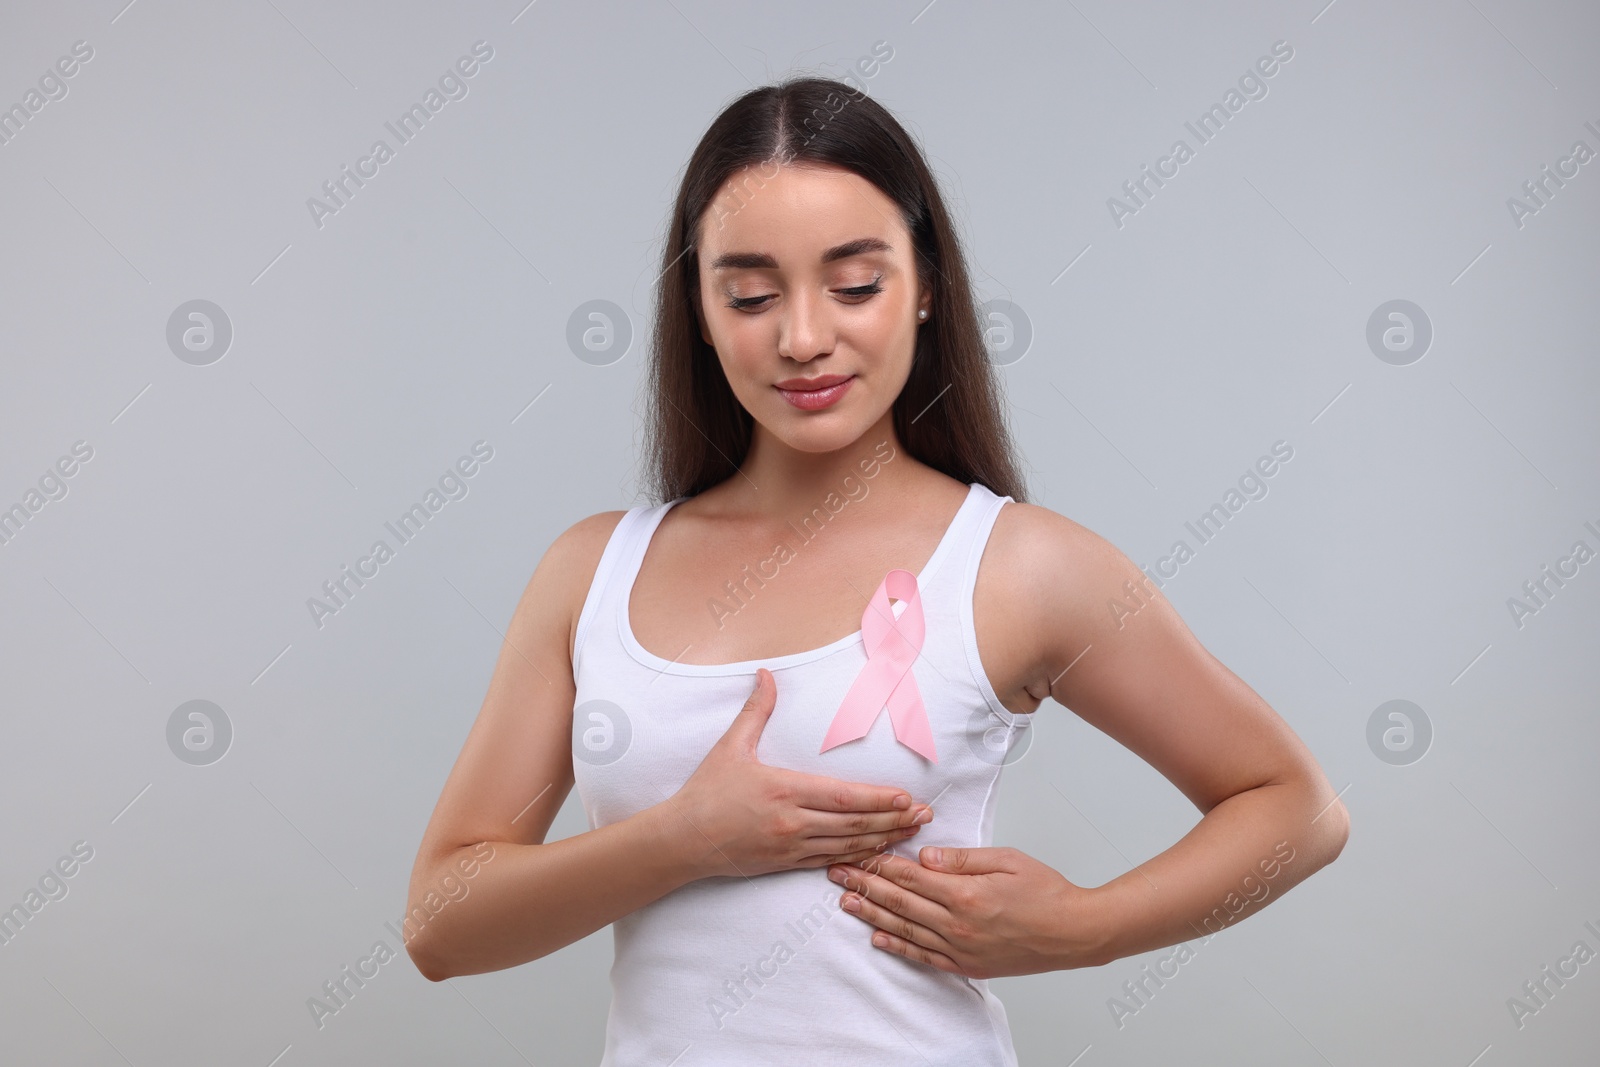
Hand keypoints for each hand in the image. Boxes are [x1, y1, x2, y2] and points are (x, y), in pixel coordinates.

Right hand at [671, 668, 934, 879]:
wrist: (683, 840)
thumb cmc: (706, 792)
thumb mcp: (731, 747)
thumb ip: (756, 710)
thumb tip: (767, 674)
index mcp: (784, 790)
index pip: (843, 798)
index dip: (878, 799)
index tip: (906, 796)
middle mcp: (793, 822)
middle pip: (855, 824)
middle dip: (894, 819)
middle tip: (925, 815)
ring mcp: (791, 846)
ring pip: (848, 846)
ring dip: (884, 839)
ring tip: (911, 832)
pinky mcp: (786, 863)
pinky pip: (831, 861)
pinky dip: (858, 857)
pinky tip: (877, 851)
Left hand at [827, 845, 1108, 977]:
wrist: (1074, 933)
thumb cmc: (1046, 892)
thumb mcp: (1006, 860)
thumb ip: (962, 858)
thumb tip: (925, 855)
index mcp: (965, 894)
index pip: (911, 875)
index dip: (880, 863)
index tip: (858, 853)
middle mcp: (957, 924)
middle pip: (900, 901)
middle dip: (864, 885)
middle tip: (837, 874)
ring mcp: (960, 948)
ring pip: (904, 928)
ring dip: (872, 914)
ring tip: (845, 903)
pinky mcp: (966, 964)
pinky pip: (923, 955)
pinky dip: (898, 945)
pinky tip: (878, 936)